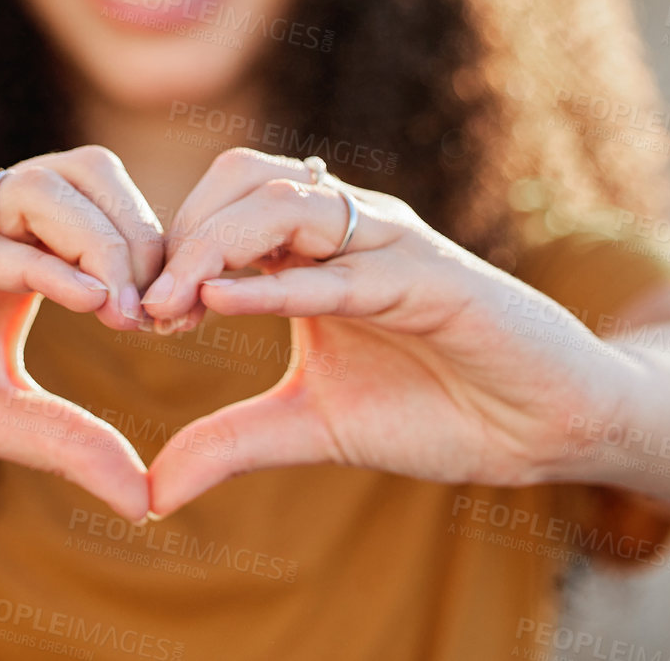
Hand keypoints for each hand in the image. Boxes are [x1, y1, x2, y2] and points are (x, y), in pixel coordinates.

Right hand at [0, 145, 163, 521]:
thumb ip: (68, 442)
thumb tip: (148, 498)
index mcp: (16, 248)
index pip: (111, 209)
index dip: (159, 254)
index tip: (186, 321)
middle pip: (91, 171)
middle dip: (144, 234)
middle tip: (167, 311)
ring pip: (43, 184)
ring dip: (103, 240)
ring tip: (129, 312)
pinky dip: (39, 260)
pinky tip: (85, 299)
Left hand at [140, 149, 640, 516]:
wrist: (541, 426)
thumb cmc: (435, 406)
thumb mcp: (312, 426)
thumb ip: (233, 441)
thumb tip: (151, 488)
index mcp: (316, 249)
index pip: (222, 208)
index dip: (169, 251)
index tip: (129, 315)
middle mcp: (350, 228)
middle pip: (242, 181)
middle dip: (180, 236)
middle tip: (141, 309)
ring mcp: (391, 245)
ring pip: (286, 204)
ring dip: (214, 248)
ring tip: (170, 307)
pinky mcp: (433, 278)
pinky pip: (345, 267)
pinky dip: (281, 281)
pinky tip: (228, 303)